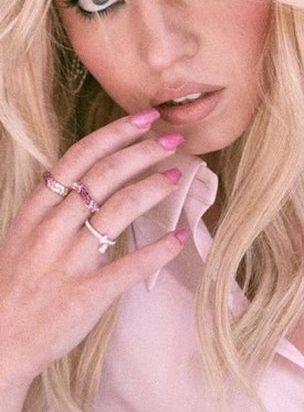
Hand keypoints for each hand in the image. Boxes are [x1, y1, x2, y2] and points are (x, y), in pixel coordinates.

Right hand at [0, 109, 185, 385]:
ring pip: (120, 209)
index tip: (145, 118)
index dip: (116, 133)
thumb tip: (92, 171)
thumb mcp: (23, 233)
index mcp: (35, 210)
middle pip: (105, 175)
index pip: (79, 156)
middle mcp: (51, 228)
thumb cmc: (16, 283)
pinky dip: (160, 248)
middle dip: (143, 151)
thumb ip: (54, 204)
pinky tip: (180, 236)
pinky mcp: (89, 293)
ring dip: (155, 187)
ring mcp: (70, 261)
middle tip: (173, 140)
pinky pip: (132, 264)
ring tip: (178, 175)